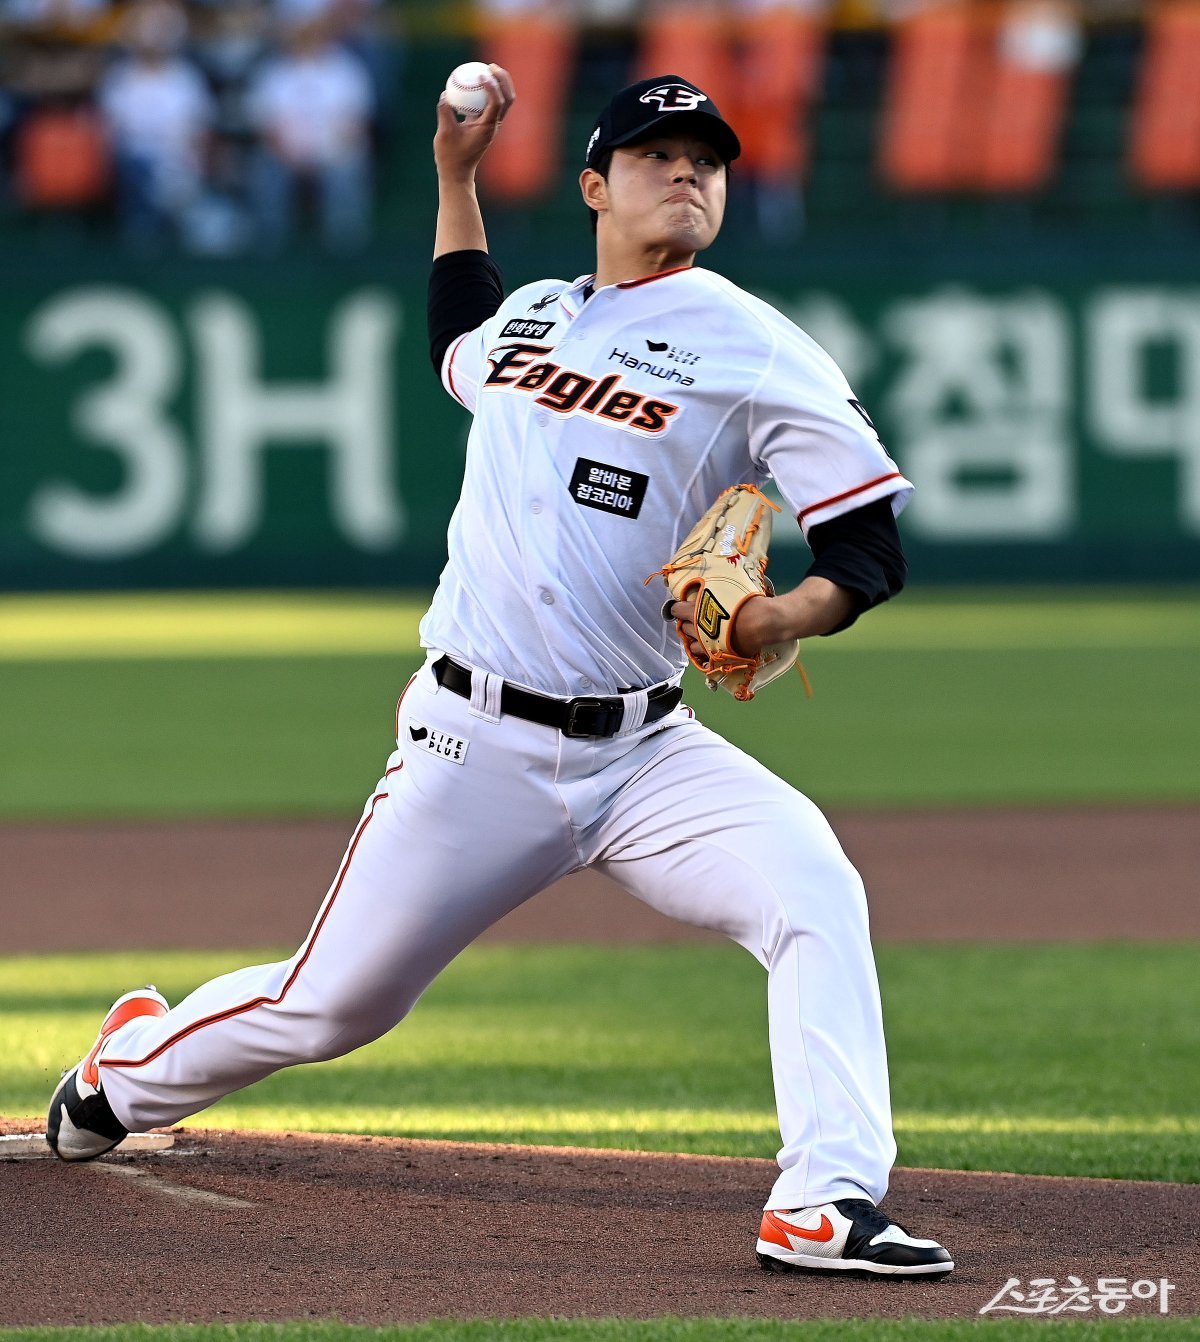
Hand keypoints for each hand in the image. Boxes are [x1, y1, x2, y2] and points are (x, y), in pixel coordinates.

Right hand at [433, 64, 514, 183]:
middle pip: (507, 99)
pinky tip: (476, 79)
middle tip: (490, 66)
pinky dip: (487, 90)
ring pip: (503, 100)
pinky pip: (491, 103)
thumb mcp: (444, 133)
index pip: (497, 104)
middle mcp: (494, 126)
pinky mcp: (486, 124)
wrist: (457, 173)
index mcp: (487, 128)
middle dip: (503, 80)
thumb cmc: (450, 156)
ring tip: (487, 68)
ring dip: (499, 83)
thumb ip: (445, 112)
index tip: (481, 74)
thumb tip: (445, 94)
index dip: (492, 87)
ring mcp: (492, 125)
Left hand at [665, 594, 775, 660]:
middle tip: (696, 620)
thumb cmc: (743, 602)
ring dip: (694, 639)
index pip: (676, 610)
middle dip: (687, 623)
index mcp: (694, 611)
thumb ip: (711, 588)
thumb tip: (704, 586)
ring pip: (692, 645)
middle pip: (683, 628)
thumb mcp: (725, 586)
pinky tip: (711, 647)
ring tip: (703, 635)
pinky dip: (706, 652)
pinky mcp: (717, 656)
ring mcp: (706, 645)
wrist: (761, 623)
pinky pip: (705, 656)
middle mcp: (696, 630)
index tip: (684, 607)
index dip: (679, 608)